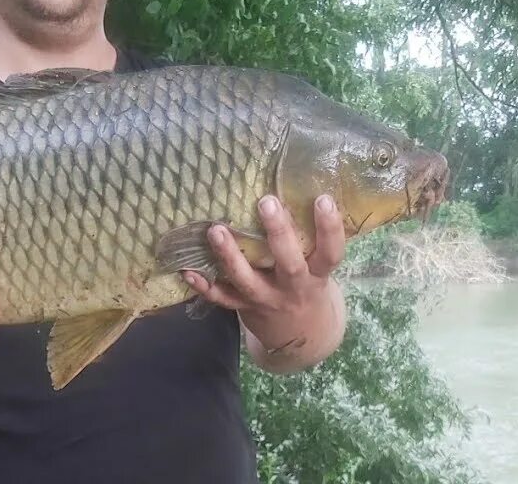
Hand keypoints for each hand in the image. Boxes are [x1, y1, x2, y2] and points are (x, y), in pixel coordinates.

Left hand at [183, 194, 344, 349]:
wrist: (302, 335)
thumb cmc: (309, 283)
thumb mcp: (318, 265)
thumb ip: (309, 237)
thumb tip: (296, 184)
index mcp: (317, 274)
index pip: (330, 252)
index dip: (329, 227)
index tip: (323, 199)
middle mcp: (294, 288)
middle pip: (289, 264)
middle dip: (278, 234)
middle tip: (266, 202)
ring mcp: (267, 300)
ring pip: (248, 281)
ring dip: (230, 256)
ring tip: (216, 230)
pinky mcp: (245, 308)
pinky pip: (222, 299)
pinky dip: (204, 286)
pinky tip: (187, 271)